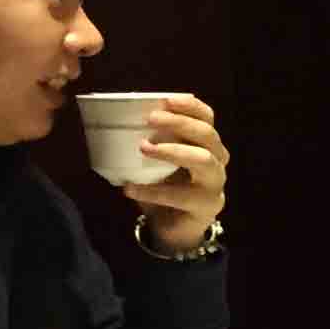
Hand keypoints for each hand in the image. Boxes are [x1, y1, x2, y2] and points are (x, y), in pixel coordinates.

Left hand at [119, 96, 227, 253]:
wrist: (174, 228)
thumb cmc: (165, 188)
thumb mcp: (158, 161)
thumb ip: (150, 141)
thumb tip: (113, 120)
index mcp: (206, 144)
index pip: (207, 118)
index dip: (191, 107)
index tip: (166, 99)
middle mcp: (217, 160)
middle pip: (208, 134)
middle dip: (180, 123)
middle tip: (151, 119)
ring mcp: (215, 184)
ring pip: (204, 159)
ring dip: (173, 150)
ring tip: (144, 148)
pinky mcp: (207, 206)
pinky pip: (183, 196)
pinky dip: (155, 191)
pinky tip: (131, 189)